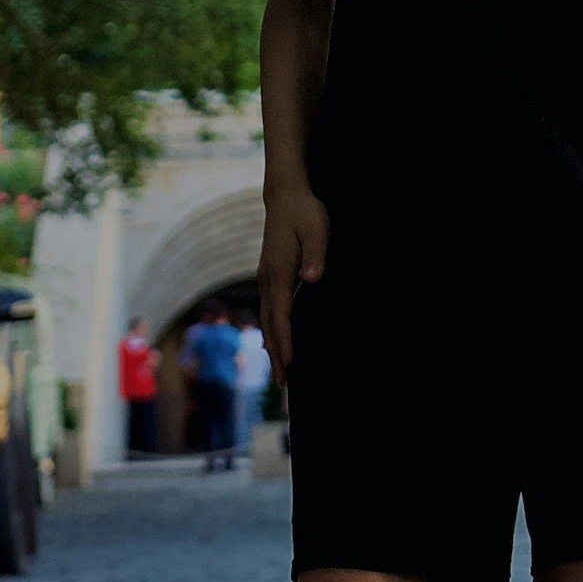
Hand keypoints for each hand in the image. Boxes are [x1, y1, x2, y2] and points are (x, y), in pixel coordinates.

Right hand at [258, 186, 329, 375]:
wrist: (285, 196)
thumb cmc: (305, 212)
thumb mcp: (317, 229)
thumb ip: (316, 254)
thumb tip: (312, 279)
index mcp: (279, 273)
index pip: (282, 315)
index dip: (285, 341)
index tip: (291, 363)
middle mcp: (267, 280)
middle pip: (270, 325)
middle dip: (277, 355)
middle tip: (284, 385)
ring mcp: (265, 279)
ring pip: (267, 320)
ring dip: (273, 347)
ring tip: (281, 374)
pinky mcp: (269, 276)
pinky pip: (269, 312)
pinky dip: (272, 332)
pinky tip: (274, 345)